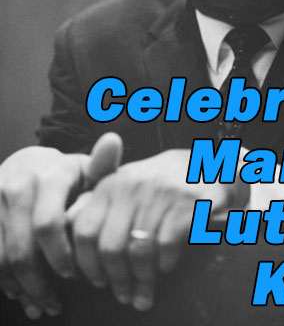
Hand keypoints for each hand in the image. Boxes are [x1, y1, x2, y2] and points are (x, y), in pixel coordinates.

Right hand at [0, 133, 121, 319]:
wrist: (25, 164)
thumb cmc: (65, 175)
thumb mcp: (86, 170)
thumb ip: (102, 166)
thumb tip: (113, 140)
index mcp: (48, 174)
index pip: (48, 224)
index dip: (59, 255)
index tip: (73, 274)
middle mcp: (17, 185)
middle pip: (22, 248)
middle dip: (39, 282)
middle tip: (55, 302)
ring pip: (1, 258)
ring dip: (19, 287)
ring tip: (39, 303)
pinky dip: (3, 280)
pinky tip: (19, 292)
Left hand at [70, 149, 247, 310]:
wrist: (205, 166)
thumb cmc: (158, 184)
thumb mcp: (125, 185)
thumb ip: (97, 205)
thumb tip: (68, 232)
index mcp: (111, 184)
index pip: (84, 230)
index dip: (86, 263)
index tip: (95, 281)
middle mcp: (132, 186)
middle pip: (110, 247)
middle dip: (115, 279)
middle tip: (122, 295)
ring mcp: (161, 194)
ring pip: (138, 251)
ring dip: (140, 280)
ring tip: (143, 295)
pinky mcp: (188, 205)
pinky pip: (166, 247)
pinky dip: (164, 265)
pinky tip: (165, 268)